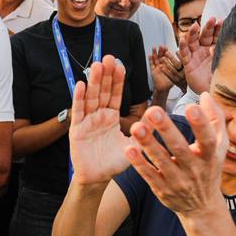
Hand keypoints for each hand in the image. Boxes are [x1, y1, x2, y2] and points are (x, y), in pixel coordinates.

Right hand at [67, 55, 132, 184]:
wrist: (98, 178)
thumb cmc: (115, 162)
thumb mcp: (134, 145)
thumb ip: (145, 130)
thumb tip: (159, 115)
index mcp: (111, 117)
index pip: (115, 94)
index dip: (117, 80)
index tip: (121, 64)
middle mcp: (98, 116)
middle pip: (102, 91)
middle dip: (106, 75)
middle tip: (109, 57)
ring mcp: (87, 121)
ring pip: (91, 97)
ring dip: (93, 81)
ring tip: (97, 65)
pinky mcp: (77, 130)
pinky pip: (78, 111)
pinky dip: (79, 98)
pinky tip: (81, 84)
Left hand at [124, 94, 228, 218]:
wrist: (201, 206)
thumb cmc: (209, 167)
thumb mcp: (219, 146)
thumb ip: (215, 119)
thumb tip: (205, 95)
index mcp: (211, 157)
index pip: (207, 140)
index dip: (200, 124)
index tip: (190, 106)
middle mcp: (195, 170)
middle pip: (180, 149)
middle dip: (166, 130)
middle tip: (152, 110)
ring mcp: (178, 181)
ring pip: (162, 162)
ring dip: (148, 144)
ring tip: (135, 127)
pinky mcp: (162, 190)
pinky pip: (149, 175)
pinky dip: (139, 163)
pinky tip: (129, 149)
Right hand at [149, 46, 185, 91]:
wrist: (164, 88)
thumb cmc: (170, 82)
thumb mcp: (179, 75)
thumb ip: (183, 69)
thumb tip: (189, 63)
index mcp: (169, 65)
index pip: (169, 57)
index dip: (169, 52)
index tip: (170, 48)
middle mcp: (163, 65)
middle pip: (162, 56)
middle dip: (162, 51)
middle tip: (163, 46)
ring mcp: (158, 67)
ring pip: (156, 59)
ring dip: (156, 53)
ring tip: (155, 48)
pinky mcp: (153, 71)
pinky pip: (151, 65)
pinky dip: (150, 60)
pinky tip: (150, 55)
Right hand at [178, 17, 219, 95]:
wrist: (211, 93)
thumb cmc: (219, 79)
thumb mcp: (222, 66)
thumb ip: (218, 56)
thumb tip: (213, 47)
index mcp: (214, 49)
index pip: (216, 36)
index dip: (218, 28)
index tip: (221, 21)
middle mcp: (204, 50)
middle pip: (204, 36)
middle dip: (207, 27)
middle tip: (211, 19)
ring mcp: (195, 56)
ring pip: (192, 42)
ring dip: (192, 33)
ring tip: (194, 26)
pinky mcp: (188, 64)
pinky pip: (184, 54)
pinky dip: (182, 47)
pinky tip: (182, 39)